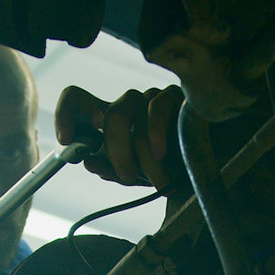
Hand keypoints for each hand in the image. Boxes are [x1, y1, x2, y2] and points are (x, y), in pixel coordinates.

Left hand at [56, 85, 183, 190]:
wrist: (209, 167)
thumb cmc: (171, 169)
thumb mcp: (137, 175)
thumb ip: (112, 169)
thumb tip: (90, 162)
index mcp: (111, 122)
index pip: (77, 100)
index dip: (65, 114)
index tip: (66, 140)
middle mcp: (127, 105)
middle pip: (108, 116)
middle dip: (115, 152)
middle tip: (128, 177)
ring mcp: (149, 98)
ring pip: (128, 117)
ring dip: (141, 156)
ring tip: (159, 179)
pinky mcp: (173, 95)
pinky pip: (155, 109)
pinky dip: (154, 136)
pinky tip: (162, 155)